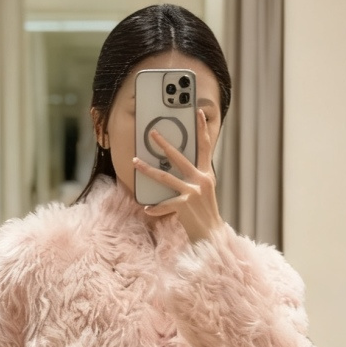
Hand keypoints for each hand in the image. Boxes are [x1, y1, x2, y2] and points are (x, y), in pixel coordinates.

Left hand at [133, 107, 223, 243]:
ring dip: (147, 169)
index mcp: (207, 174)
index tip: (199, 113)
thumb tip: (177, 166)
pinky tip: (147, 209)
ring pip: (165, 177)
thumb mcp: (203, 191)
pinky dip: (155, 208)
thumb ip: (194, 178)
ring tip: (135, 161)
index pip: (205, 147)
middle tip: (152, 133)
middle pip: (179, 157)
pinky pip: (164, 203)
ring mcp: (193, 192)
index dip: (202, 129)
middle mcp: (201, 180)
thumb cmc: (204, 213)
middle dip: (164, 144)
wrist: (211, 233)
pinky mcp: (185, 205)